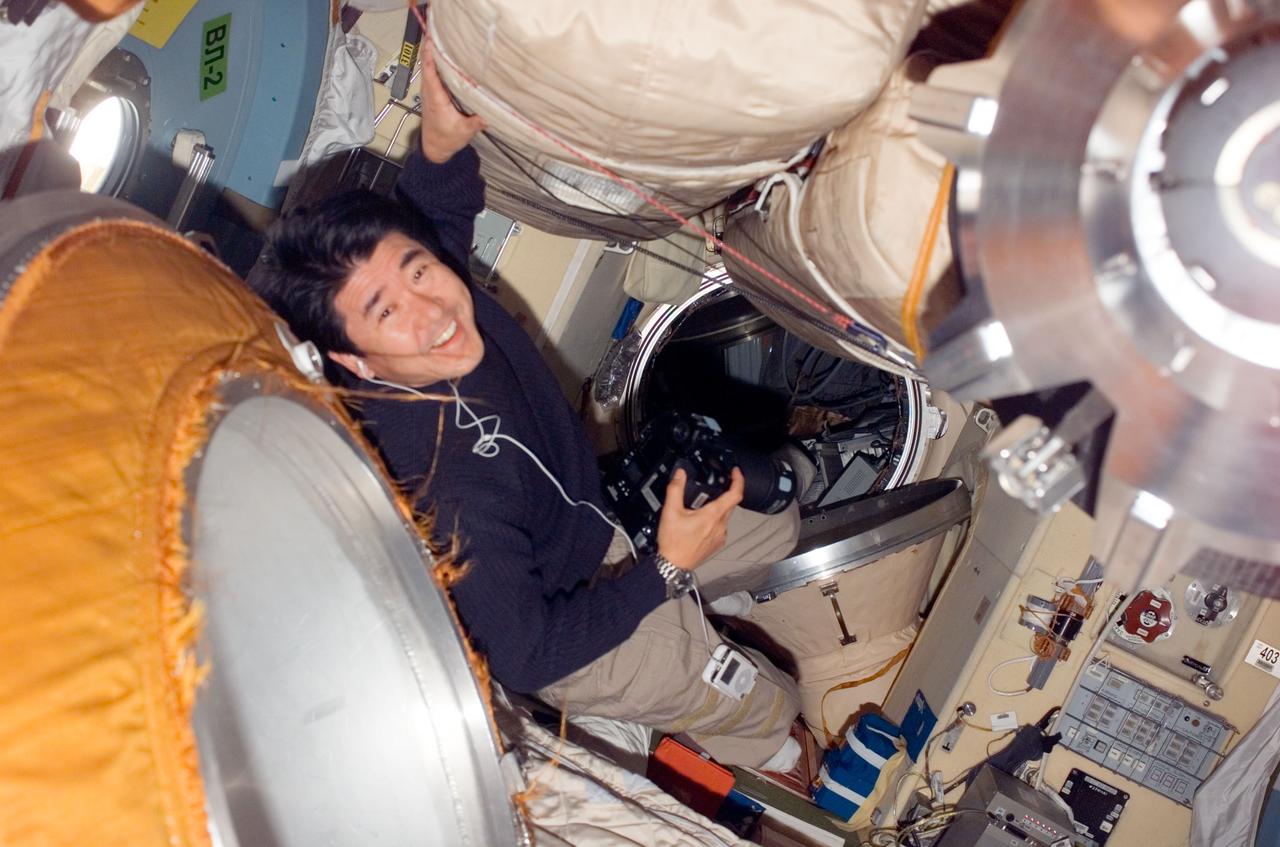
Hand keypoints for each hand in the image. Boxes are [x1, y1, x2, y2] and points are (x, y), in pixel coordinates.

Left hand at [418, 39, 485, 163]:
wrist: (435, 148)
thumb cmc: (446, 139)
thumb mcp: (464, 132)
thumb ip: (477, 122)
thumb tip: (490, 113)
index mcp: (436, 98)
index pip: (430, 72)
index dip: (431, 56)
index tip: (433, 42)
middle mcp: (430, 92)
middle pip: (428, 65)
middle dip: (432, 49)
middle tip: (440, 33)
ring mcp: (430, 92)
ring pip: (428, 68)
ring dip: (433, 54)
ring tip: (441, 40)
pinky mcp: (432, 94)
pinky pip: (431, 74)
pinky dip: (434, 63)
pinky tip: (443, 57)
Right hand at [655, 468, 743, 570]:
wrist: (673, 565)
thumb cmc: (673, 543)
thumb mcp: (670, 512)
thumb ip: (675, 489)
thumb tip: (680, 474)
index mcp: (712, 515)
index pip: (735, 494)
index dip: (738, 480)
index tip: (736, 472)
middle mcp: (720, 526)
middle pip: (731, 504)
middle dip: (727, 492)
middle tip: (718, 484)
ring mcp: (720, 536)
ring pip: (725, 516)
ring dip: (719, 507)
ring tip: (704, 504)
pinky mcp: (717, 544)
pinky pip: (721, 527)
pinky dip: (715, 520)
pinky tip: (701, 522)